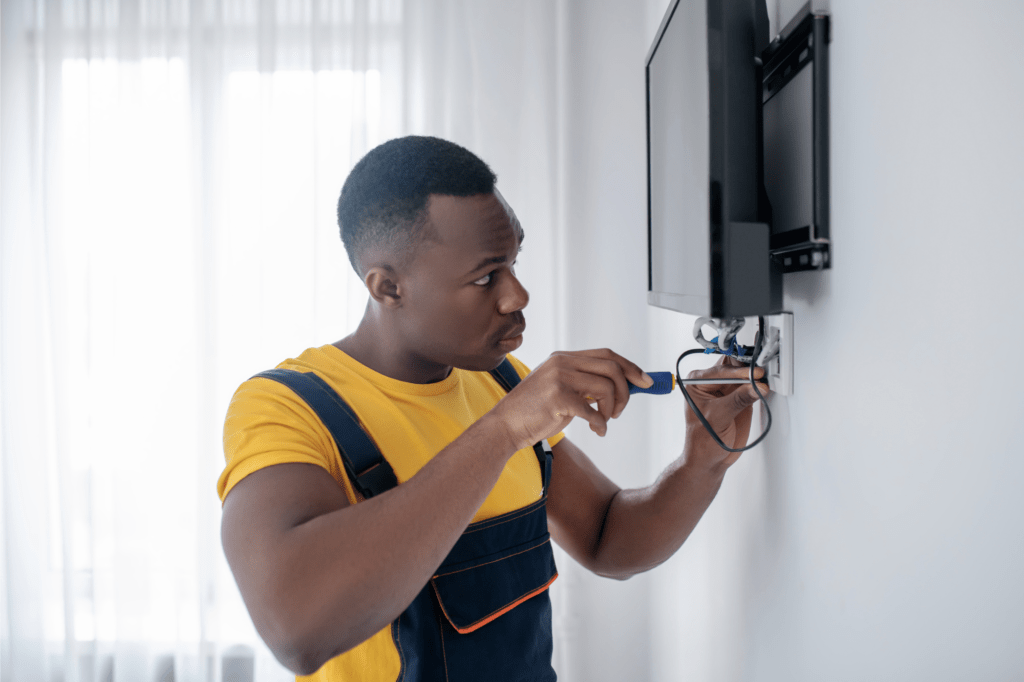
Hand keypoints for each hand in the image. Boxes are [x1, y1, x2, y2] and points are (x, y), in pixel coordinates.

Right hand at [488, 349, 652, 451]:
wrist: (505, 426)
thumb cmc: (535, 411)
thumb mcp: (562, 389)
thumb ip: (586, 384)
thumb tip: (622, 387)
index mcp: (564, 357)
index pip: (607, 355)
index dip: (630, 367)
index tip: (645, 381)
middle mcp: (562, 362)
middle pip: (612, 368)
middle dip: (626, 391)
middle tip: (620, 411)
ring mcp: (559, 378)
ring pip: (607, 388)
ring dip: (612, 410)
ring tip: (603, 422)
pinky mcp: (557, 397)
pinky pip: (593, 410)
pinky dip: (601, 424)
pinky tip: (597, 431)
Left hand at [682, 356, 769, 470]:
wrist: (709, 458)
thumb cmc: (702, 440)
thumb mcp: (718, 417)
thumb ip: (737, 400)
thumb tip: (756, 387)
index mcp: (697, 383)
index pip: (721, 370)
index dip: (738, 372)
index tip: (754, 374)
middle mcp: (711, 383)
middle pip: (732, 367)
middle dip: (747, 368)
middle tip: (761, 372)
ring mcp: (726, 390)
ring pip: (743, 375)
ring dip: (755, 376)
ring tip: (766, 378)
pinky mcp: (739, 398)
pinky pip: (751, 387)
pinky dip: (759, 386)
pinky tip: (766, 387)